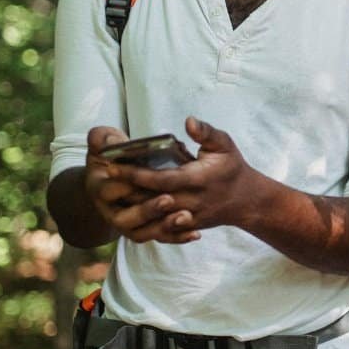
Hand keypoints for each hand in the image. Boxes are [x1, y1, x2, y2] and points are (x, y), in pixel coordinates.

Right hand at [84, 126, 199, 243]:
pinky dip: (176, 237)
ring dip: (164, 226)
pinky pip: (160, 238)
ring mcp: (129, 224)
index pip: (110, 190)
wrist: (111, 181)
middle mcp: (112, 210)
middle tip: (169, 199)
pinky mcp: (145, 230)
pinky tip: (195, 233)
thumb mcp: (102, 144)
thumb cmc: (111, 158)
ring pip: (144, 232)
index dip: (126, 186)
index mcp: (101, 188)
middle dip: (148, 209)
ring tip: (185, 217)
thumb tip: (113, 139)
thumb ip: (103, 138)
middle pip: (128, 217)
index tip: (144, 178)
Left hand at [122, 117, 263, 234]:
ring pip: (152, 216)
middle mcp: (190, 201)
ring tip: (108, 193)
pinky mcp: (185, 227)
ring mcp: (187, 217)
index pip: (159, 179)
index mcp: (197, 180)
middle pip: (150, 199)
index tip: (112, 165)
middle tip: (101, 177)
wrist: (247, 201)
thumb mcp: (225, 145)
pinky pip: (159, 227)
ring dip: (129, 206)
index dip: (135, 173)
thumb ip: (206, 132)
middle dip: (124, 189)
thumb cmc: (232, 168)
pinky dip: (141, 220)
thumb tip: (188, 121)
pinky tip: (125, 211)